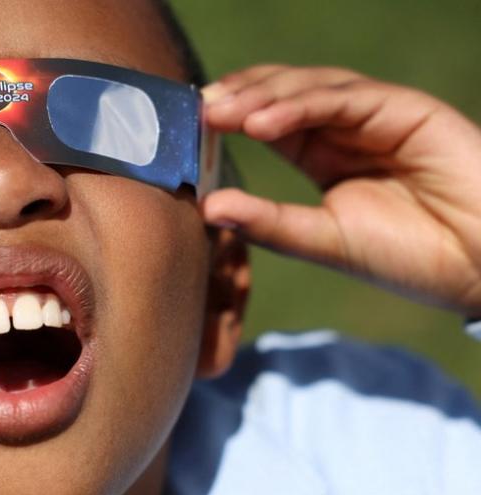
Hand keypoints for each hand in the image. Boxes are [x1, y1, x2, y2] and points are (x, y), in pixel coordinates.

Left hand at [202, 65, 480, 316]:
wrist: (480, 266)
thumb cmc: (408, 257)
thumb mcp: (325, 241)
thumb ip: (270, 223)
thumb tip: (207, 207)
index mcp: (321, 155)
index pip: (264, 121)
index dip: (225, 120)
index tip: (184, 130)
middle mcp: (343, 128)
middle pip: (279, 94)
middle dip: (235, 99)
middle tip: (194, 113)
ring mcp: (374, 115)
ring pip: (308, 87)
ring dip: (260, 97)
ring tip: (220, 114)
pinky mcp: (403, 109)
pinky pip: (344, 99)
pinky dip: (300, 105)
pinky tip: (263, 121)